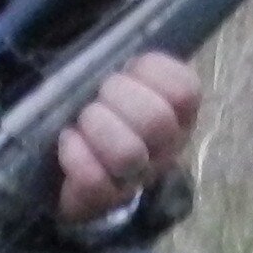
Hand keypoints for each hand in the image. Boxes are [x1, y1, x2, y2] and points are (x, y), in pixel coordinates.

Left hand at [51, 48, 200, 228]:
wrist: (73, 170)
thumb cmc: (104, 114)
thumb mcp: (124, 84)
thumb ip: (129, 67)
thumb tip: (108, 53)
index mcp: (178, 113)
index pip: (184, 90)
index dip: (150, 72)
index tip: (127, 70)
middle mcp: (166, 147)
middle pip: (156, 120)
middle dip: (117, 97)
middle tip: (98, 96)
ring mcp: (138, 177)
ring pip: (128, 153)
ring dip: (97, 127)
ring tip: (81, 121)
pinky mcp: (106, 199)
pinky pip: (93, 178)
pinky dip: (75, 153)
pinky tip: (68, 140)